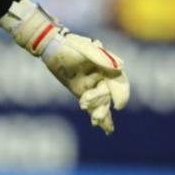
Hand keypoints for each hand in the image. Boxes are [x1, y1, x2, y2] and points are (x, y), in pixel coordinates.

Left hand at [0, 0, 129, 133]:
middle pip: (108, 95)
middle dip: (101, 104)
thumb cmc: (71, 45)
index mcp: (108, 65)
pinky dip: (99, 115)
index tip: (118, 105)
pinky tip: (106, 129)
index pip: (119, 82)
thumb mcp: (86, 48)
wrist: (52, 46)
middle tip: (88, 108)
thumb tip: (122, 66)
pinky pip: (92, 105)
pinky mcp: (81, 90)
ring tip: (95, 121)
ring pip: (101, 102)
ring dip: (100, 112)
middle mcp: (102, 76)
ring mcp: (92, 84)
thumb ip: (102, 57)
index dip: (121, 94)